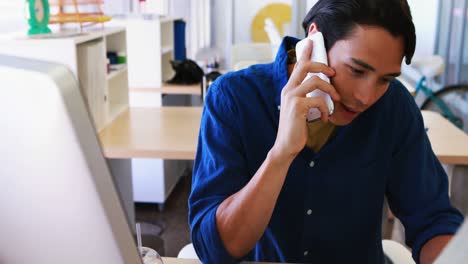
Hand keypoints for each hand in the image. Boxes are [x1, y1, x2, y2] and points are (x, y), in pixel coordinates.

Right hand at [271, 39, 338, 160]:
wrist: (286, 145)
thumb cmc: (295, 128)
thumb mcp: (301, 109)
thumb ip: (307, 97)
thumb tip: (324, 90)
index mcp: (289, 89)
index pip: (297, 66)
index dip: (305, 53)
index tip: (311, 42)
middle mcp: (288, 90)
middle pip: (305, 67)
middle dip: (321, 66)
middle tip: (333, 72)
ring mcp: (292, 97)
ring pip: (315, 81)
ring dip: (329, 90)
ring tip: (335, 100)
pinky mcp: (297, 107)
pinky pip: (318, 100)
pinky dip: (325, 109)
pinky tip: (324, 118)